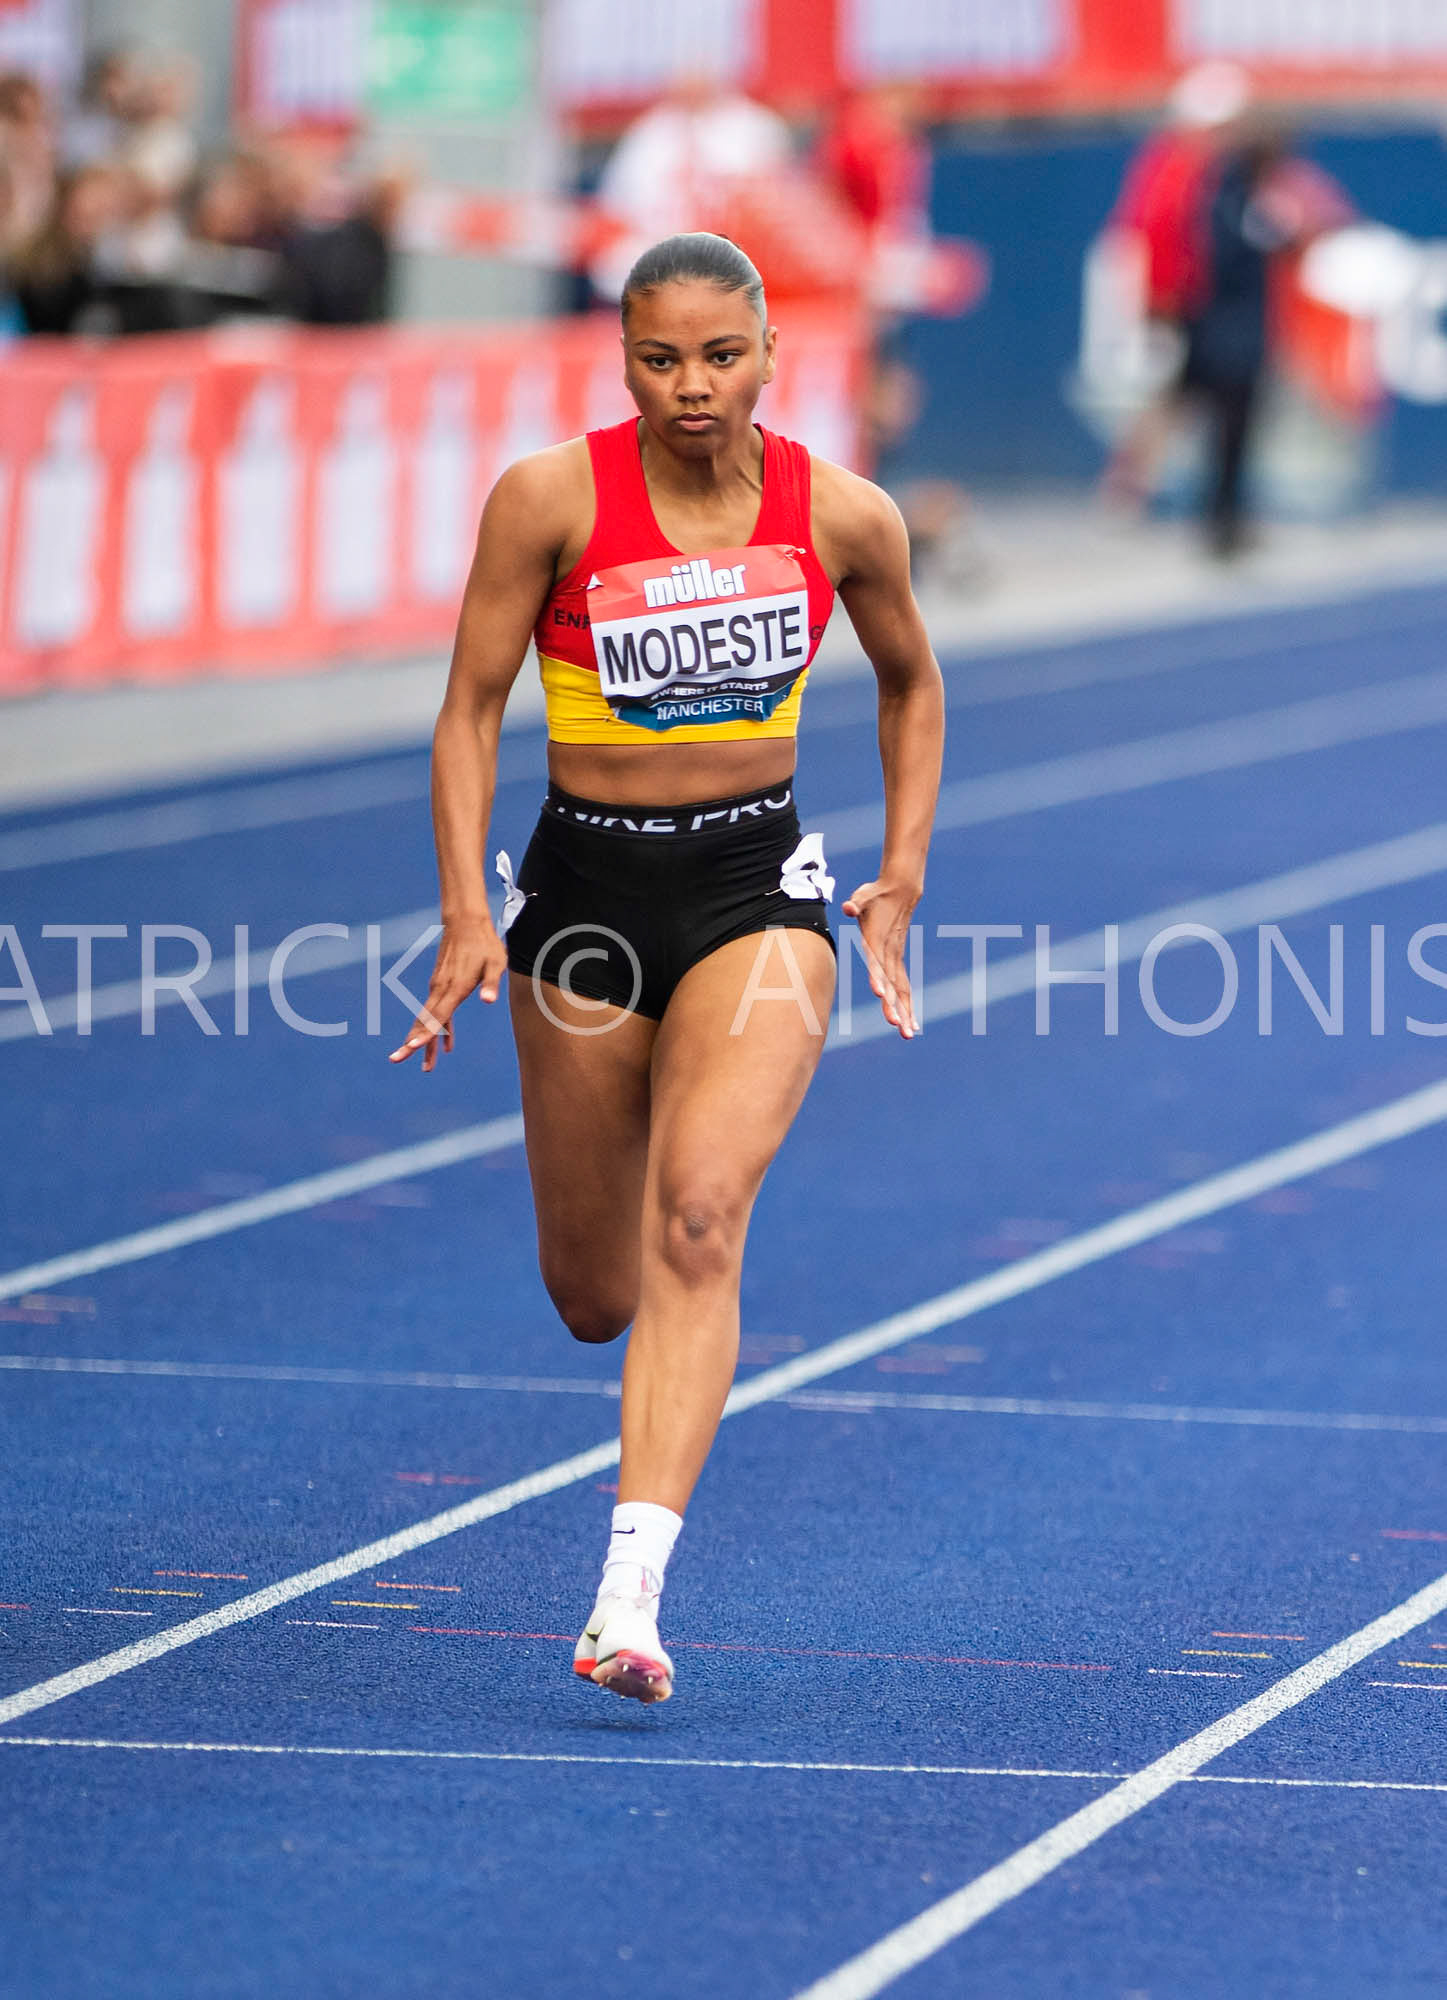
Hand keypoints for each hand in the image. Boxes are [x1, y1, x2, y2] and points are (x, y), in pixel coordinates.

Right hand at [388, 915, 505, 1072]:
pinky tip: (447, 1045)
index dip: (426, 1032)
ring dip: (424, 1041)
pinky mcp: (441, 985)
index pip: (438, 1015)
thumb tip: (490, 1001)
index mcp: (455, 987)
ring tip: (426, 1067)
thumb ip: (491, 983)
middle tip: (397, 1059)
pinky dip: (440, 1029)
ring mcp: (439, 988)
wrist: (466, 922)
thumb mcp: (496, 963)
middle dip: (412, 1043)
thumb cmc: (485, 944)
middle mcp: (442, 989)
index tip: (413, 1046)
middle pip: (425, 1021)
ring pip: (428, 1019)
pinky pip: (438, 1012)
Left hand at [842, 876, 920, 1039]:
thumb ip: (855, 903)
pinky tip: (911, 1026)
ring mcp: (896, 958)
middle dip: (893, 1005)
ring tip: (907, 1034)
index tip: (879, 994)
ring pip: (901, 989)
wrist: (901, 890)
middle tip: (896, 1026)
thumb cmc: (876, 894)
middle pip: (892, 982)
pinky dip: (907, 1006)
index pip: (877, 961)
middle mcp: (889, 952)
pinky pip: (904, 988)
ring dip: (904, 1012)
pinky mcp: (898, 962)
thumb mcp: (863, 895)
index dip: (878, 977)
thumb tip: (847, 907)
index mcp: (878, 939)